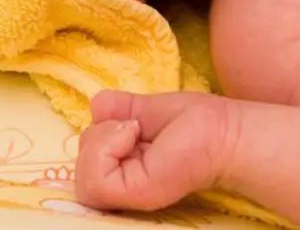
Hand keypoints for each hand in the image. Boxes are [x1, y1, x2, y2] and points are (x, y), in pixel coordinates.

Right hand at [74, 90, 235, 211]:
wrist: (221, 129)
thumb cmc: (194, 120)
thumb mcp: (142, 110)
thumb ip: (117, 110)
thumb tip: (95, 105)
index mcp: (122, 169)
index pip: (83, 159)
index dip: (97, 139)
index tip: (129, 126)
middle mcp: (121, 186)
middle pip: (77, 164)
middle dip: (99, 135)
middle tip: (135, 129)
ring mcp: (127, 195)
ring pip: (80, 174)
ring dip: (102, 139)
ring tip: (135, 132)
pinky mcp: (134, 193)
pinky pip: (94, 177)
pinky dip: (107, 147)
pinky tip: (134, 136)